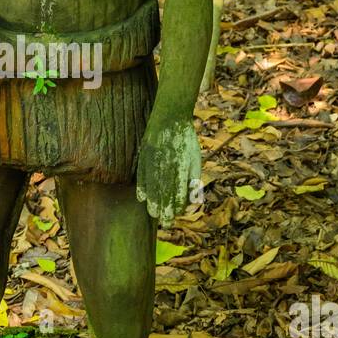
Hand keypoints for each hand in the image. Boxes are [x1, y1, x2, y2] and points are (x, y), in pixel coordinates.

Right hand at [136, 110, 201, 225]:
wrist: (170, 116)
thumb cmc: (185, 139)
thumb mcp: (195, 157)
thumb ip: (193, 177)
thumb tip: (192, 198)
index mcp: (182, 164)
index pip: (178, 190)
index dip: (177, 204)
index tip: (176, 215)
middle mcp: (167, 163)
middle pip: (164, 191)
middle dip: (165, 208)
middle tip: (165, 222)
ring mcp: (153, 159)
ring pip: (152, 185)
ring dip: (153, 201)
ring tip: (153, 214)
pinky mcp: (144, 154)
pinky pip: (142, 174)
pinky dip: (142, 187)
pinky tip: (142, 198)